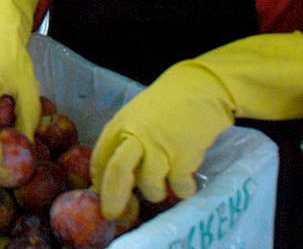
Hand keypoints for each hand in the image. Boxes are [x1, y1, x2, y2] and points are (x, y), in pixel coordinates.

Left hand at [91, 32, 302, 218]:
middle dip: (114, 198)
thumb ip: (126, 141)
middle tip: (113, 214)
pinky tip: (188, 179)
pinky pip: (179, 187)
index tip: (101, 196)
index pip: (100, 159)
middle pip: (118, 173)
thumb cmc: (169, 103)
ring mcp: (160, 147)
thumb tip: (116, 174)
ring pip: (150, 186)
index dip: (99, 182)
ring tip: (168, 183)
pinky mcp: (184, 156)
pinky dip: (184, 189)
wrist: (202, 88)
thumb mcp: (137, 116)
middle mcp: (135, 136)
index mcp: (120, 125)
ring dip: (158, 192)